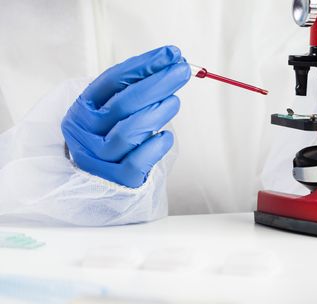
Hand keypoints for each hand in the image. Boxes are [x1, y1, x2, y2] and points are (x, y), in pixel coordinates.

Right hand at [61, 46, 190, 187]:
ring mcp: (98, 158)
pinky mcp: (116, 180)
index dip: (143, 65)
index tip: (170, 54)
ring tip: (175, 101)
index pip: (112, 81)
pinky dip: (155, 147)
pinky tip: (166, 137)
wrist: (97, 184)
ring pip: (129, 132)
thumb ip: (134, 91)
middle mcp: (85, 133)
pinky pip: (137, 162)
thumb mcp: (112, 113)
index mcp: (82, 109)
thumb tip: (170, 66)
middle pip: (123, 104)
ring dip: (158, 112)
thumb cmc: (111, 140)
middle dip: (157, 83)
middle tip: (181, 71)